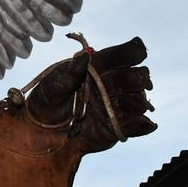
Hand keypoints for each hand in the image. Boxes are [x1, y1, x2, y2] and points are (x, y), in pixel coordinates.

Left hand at [27, 36, 157, 152]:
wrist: (42, 134)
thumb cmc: (44, 103)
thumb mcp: (51, 87)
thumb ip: (69, 75)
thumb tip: (83, 56)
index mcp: (96, 68)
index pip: (121, 55)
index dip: (132, 52)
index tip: (139, 53)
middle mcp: (110, 84)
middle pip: (135, 77)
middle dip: (138, 79)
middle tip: (139, 83)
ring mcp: (115, 105)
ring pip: (139, 100)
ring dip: (139, 102)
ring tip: (130, 106)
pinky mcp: (117, 127)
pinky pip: (136, 125)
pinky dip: (142, 124)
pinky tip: (146, 123)